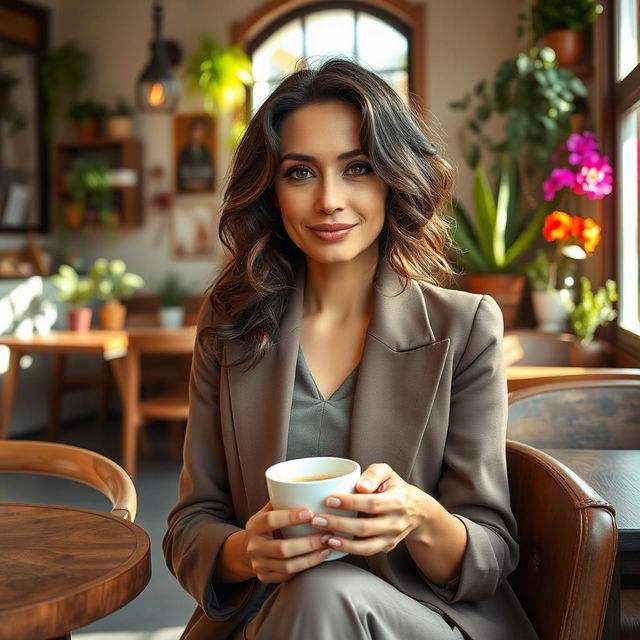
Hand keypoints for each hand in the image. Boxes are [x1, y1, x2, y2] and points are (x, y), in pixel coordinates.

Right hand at [244, 502, 331, 582]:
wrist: (247, 550)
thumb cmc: (267, 526)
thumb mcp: (268, 511)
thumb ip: (283, 501)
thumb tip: (310, 486)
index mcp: (254, 525)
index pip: (270, 520)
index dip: (290, 517)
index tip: (311, 513)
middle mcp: (254, 546)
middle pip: (282, 548)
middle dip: (308, 543)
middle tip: (327, 534)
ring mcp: (259, 564)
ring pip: (288, 566)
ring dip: (311, 557)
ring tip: (328, 546)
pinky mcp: (265, 577)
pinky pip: (289, 575)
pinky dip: (306, 567)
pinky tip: (320, 557)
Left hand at [310, 463, 430, 555]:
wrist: (415, 510)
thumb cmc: (393, 487)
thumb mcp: (387, 473)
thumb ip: (374, 474)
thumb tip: (361, 486)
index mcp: (396, 500)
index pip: (370, 503)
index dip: (348, 503)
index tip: (328, 499)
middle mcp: (396, 522)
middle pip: (365, 526)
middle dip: (338, 524)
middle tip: (317, 519)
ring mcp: (391, 538)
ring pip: (366, 545)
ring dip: (342, 543)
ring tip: (322, 536)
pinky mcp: (386, 547)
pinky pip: (367, 552)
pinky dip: (349, 550)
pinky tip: (333, 544)